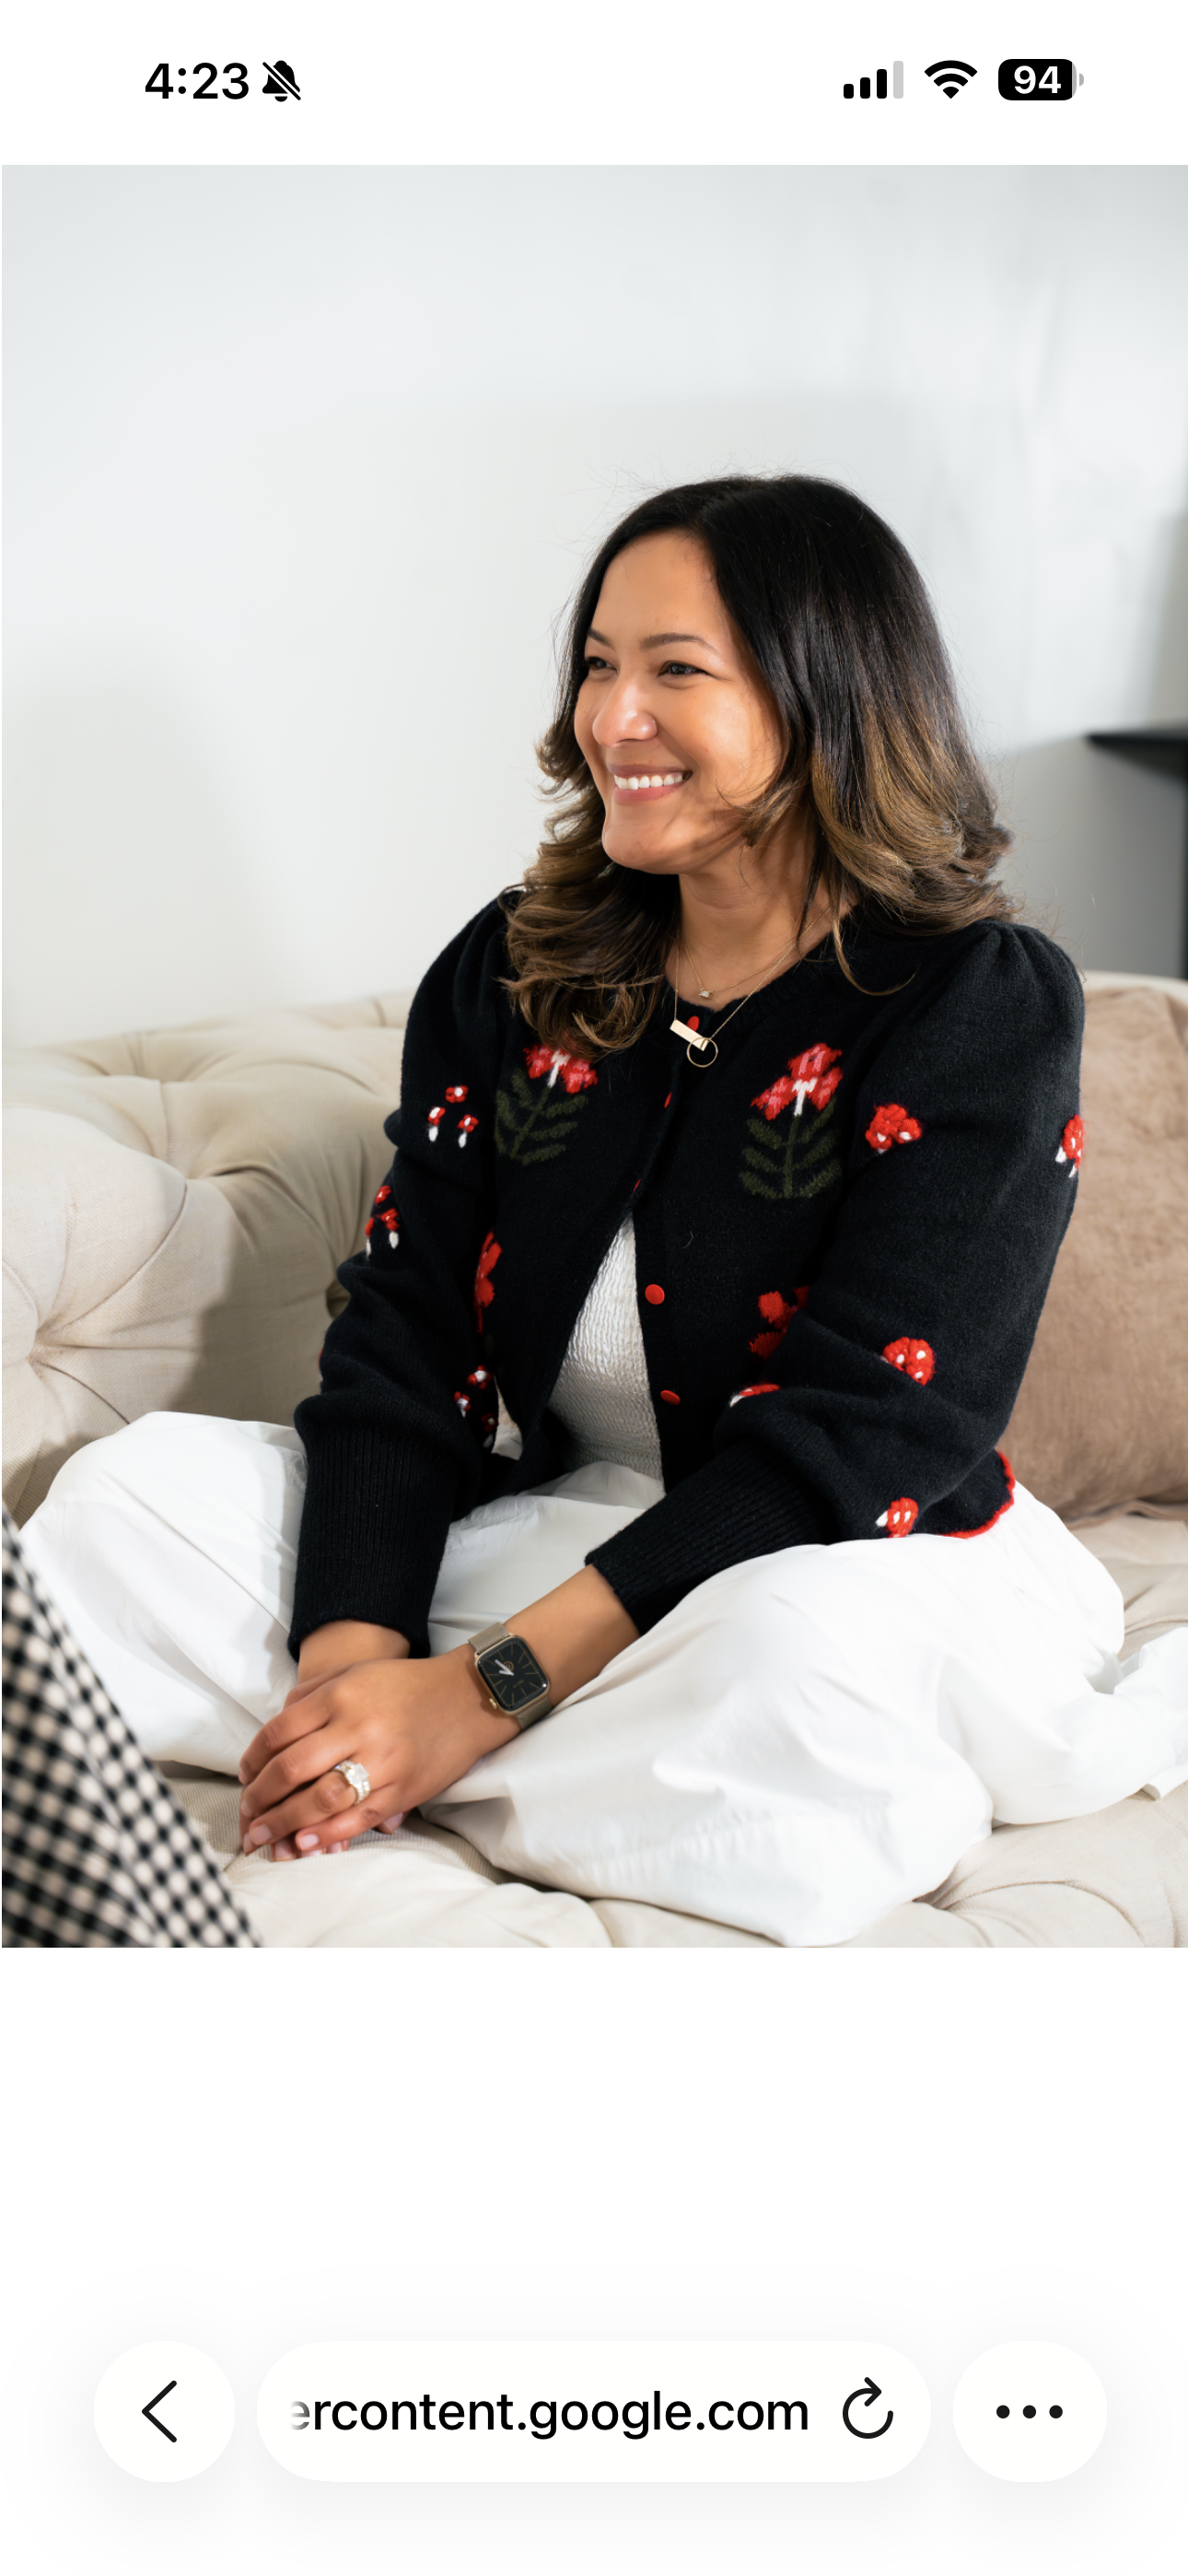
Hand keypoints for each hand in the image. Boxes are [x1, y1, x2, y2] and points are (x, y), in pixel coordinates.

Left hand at [239, 1565, 636, 1861]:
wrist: (467, 1698)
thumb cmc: (405, 1684)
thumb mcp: (354, 1673)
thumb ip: (310, 1697)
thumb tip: (271, 1737)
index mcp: (340, 1695)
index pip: (279, 1733)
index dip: (252, 1760)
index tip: (244, 1775)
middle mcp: (358, 1727)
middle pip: (291, 1769)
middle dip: (260, 1797)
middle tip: (246, 1814)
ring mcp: (381, 1761)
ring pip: (319, 1799)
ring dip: (284, 1822)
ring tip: (263, 1836)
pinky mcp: (401, 1789)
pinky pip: (356, 1818)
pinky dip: (327, 1834)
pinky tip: (305, 1843)